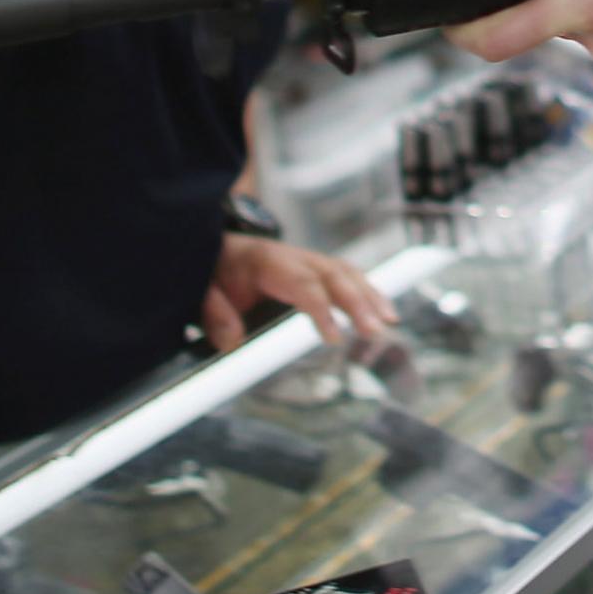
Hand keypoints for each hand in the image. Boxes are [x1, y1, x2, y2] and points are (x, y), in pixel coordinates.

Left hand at [202, 231, 395, 353]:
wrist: (216, 250)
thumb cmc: (212, 272)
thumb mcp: (202, 291)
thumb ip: (214, 314)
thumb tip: (233, 343)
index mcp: (267, 260)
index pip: (303, 283)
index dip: (321, 309)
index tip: (334, 336)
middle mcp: (295, 256)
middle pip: (334, 275)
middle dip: (358, 303)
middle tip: (375, 331)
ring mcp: (308, 260)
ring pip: (347, 273)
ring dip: (371, 296)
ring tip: (390, 320)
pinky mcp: (315, 269)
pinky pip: (347, 276)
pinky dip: (368, 292)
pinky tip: (383, 310)